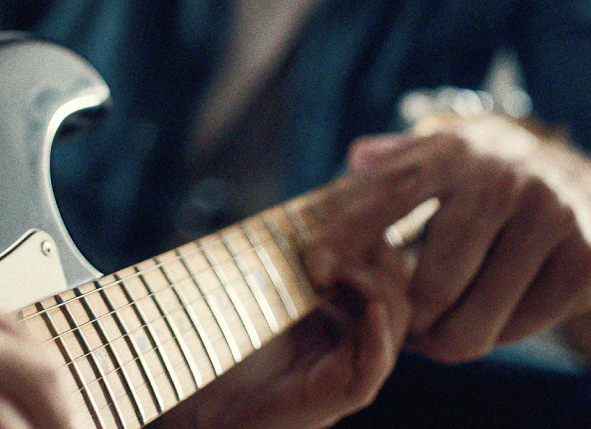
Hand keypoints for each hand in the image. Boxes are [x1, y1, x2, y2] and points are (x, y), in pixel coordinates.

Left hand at [154, 166, 418, 428]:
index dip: (375, 236)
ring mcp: (344, 369)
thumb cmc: (214, 333)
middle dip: (377, 256)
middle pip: (398, 288)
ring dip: (373, 287)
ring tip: (336, 269)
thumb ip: (291, 247)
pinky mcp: (332, 398)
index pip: (383, 265)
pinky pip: (371, 370)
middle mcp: (349, 339)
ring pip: (393, 323)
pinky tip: (372, 310)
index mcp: (338, 310)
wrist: (191, 398)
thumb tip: (324, 192)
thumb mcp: (258, 276)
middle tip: (335, 244)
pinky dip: (378, 339)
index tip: (356, 210)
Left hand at [347, 115, 590, 364]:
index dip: (348, 237)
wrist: (581, 191)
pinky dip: (497, 336)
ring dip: (446, 340)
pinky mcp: (585, 263)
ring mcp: (551, 220)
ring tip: (437, 330)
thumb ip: (392, 161)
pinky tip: (491, 314)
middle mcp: (504, 181)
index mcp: (454, 152)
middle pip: (434, 286)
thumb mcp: (437, 155)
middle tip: (402, 324)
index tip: (316, 271)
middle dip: (408, 318)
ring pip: (474, 322)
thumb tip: (357, 158)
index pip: (389, 197)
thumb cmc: (481, 181)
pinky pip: (518, 331)